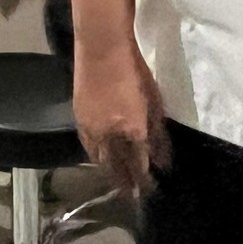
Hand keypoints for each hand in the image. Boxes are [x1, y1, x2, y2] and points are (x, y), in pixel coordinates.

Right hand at [73, 42, 168, 195]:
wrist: (101, 48)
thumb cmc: (134, 70)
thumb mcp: (154, 101)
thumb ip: (158, 134)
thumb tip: (164, 160)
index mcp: (132, 130)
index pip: (139, 165)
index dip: (144, 180)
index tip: (150, 190)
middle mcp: (110, 135)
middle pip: (117, 167)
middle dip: (126, 183)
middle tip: (133, 195)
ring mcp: (91, 128)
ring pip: (100, 160)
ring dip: (110, 173)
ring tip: (117, 181)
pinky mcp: (78, 119)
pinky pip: (87, 146)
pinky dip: (95, 156)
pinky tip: (100, 158)